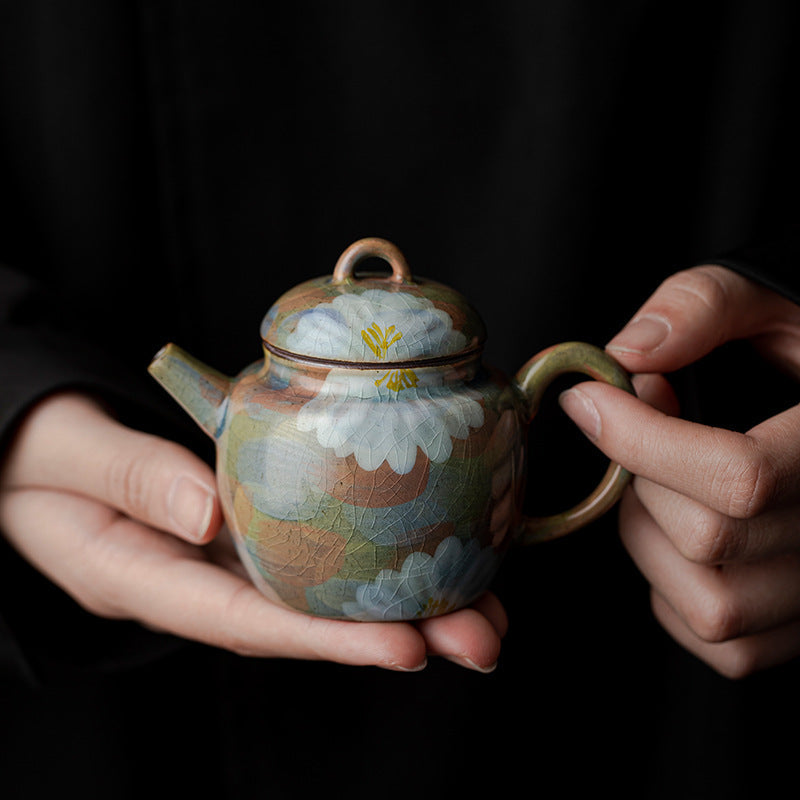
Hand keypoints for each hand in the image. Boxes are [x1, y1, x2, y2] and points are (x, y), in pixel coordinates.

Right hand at [0, 393, 504, 671]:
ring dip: (406, 600)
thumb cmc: (38, 457)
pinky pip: (314, 549)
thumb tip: (208, 510)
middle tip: (480, 639)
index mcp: (146, 579)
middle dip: (394, 633)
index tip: (404, 647)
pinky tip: (434, 552)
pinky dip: (374, 555)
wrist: (33, 453)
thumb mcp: (67, 458)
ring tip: (486, 611)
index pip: (245, 620)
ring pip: (321, 590)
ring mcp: (230, 555)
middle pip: (304, 620)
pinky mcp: (249, 526)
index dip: (326, 641)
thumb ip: (131, 478)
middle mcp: (201, 579)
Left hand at [559, 265, 799, 677]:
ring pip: (711, 606)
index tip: (587, 400)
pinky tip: (676, 533)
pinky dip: (673, 592)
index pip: (738, 476)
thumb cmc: (799, 347)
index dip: (641, 440)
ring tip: (658, 484)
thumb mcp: (770, 301)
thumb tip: (627, 355)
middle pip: (709, 540)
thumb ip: (705, 306)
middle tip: (634, 434)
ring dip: (649, 540)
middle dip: (640, 482)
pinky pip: (723, 646)